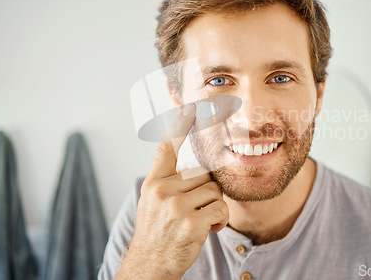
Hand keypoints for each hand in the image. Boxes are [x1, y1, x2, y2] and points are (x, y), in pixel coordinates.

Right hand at [116, 103, 228, 279]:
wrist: (149, 266)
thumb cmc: (157, 232)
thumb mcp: (154, 203)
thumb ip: (170, 182)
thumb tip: (197, 167)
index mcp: (154, 183)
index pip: (167, 148)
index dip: (179, 125)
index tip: (191, 106)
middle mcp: (162, 191)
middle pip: (203, 173)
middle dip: (207, 189)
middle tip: (197, 207)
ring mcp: (176, 207)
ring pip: (214, 190)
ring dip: (214, 206)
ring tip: (200, 220)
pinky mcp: (191, 222)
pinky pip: (220, 208)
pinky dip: (220, 219)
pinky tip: (208, 228)